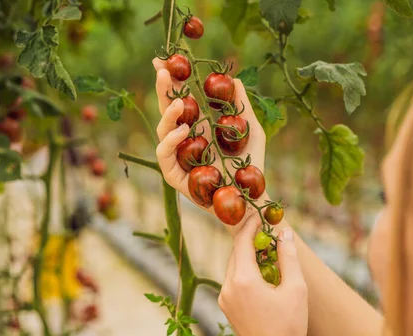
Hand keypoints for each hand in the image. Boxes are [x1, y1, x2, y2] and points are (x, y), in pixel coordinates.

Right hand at [152, 58, 266, 233]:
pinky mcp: (175, 176)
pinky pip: (164, 155)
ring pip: (161, 131)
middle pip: (166, 110)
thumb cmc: (251, 166)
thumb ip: (241, 106)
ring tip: (180, 104)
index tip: (164, 60)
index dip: (171, 81)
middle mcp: (185, 139)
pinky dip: (170, 141)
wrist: (251, 198)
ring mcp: (178, 157)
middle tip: (162, 70)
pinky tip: (183, 130)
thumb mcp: (251, 130)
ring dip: (168, 114)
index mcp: (200, 126)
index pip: (180, 99)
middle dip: (162, 89)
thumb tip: (234, 78)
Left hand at [219, 216, 307, 335]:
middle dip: (249, 240)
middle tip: (266, 230)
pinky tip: (262, 274)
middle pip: (236, 253)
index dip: (250, 225)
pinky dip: (245, 271)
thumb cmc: (289, 327)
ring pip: (234, 267)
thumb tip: (285, 233)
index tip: (259, 215)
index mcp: (243, 279)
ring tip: (267, 251)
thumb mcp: (295, 288)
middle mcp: (228, 286)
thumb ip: (289, 257)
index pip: (241, 242)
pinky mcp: (227, 307)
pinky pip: (234, 280)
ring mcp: (225, 298)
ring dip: (248, 256)